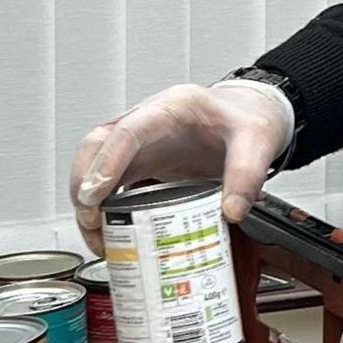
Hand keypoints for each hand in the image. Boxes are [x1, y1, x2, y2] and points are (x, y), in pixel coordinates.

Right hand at [68, 83, 292, 254]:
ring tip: (96, 234)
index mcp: (172, 108)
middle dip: (83, 183)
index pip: (127, 132)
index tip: (94, 195)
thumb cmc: (249, 117)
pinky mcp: (143, 161)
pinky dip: (102, 205)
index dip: (106, 164)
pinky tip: (108, 230)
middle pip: (97, 145)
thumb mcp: (258, 141)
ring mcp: (142, 142)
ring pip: (95, 163)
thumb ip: (247, 173)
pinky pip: (111, 180)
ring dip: (87, 197)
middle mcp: (148, 121)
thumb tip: (231, 211)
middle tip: (90, 221)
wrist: (252, 113)